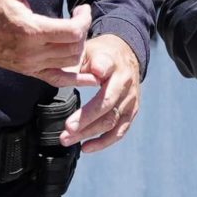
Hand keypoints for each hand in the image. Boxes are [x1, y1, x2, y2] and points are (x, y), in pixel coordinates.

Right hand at [0, 0, 99, 86]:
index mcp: (31, 29)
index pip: (73, 31)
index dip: (85, 19)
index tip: (82, 8)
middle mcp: (32, 52)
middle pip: (74, 48)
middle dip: (83, 32)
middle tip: (79, 18)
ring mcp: (29, 64)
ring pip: (69, 64)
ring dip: (79, 48)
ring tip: (74, 33)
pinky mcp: (27, 71)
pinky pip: (55, 79)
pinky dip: (75, 80)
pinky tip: (90, 78)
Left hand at [58, 34, 140, 152]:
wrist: (125, 54)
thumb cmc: (101, 54)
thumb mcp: (87, 49)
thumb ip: (77, 61)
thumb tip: (65, 74)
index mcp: (112, 62)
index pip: (105, 66)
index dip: (100, 69)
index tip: (94, 73)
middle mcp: (124, 81)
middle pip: (107, 103)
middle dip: (86, 118)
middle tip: (67, 129)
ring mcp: (130, 98)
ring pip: (111, 120)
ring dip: (89, 133)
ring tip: (68, 139)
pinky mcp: (132, 111)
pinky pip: (119, 131)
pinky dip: (103, 141)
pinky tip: (87, 147)